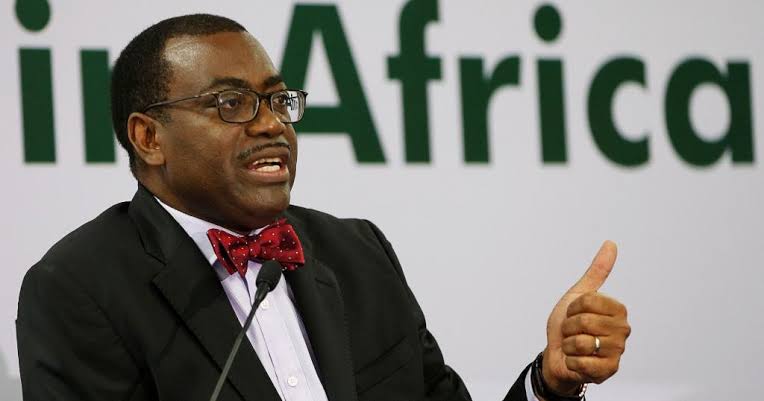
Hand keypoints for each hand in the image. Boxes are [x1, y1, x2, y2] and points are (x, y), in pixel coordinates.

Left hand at [541, 241, 630, 394]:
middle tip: (572, 332)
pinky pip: (582, 362)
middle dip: (569, 327)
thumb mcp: (578, 295)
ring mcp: (617, 352)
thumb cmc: (568, 324)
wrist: (557, 354)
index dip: (573, 307)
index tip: (574, 313)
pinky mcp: (609, 371)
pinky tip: (576, 360)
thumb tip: (611, 244)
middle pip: (585, 321)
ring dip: (569, 345)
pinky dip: (571, 361)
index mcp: (618, 310)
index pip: (588, 300)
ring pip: (582, 342)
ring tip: (574, 346)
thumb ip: (596, 272)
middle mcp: (623, 330)